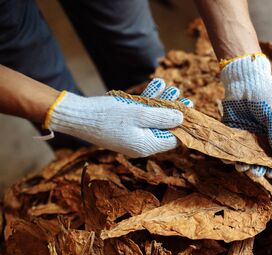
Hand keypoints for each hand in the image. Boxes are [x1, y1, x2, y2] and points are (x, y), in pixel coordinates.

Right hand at [46, 78, 191, 157]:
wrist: (77, 115)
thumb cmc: (108, 115)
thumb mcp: (139, 113)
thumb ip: (162, 116)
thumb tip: (182, 118)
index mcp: (146, 146)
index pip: (173, 139)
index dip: (183, 124)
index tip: (190, 109)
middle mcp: (141, 144)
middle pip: (164, 128)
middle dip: (173, 110)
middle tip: (184, 97)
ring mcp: (132, 136)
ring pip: (153, 119)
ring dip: (162, 102)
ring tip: (171, 87)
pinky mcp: (124, 127)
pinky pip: (141, 116)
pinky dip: (148, 102)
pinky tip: (156, 86)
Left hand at [220, 54, 271, 176]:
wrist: (244, 78)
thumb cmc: (265, 94)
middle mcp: (258, 137)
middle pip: (258, 160)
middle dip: (257, 169)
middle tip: (256, 171)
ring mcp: (243, 134)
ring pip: (242, 156)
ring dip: (243, 164)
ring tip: (242, 166)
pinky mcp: (229, 130)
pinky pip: (228, 146)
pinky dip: (228, 155)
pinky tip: (229, 159)